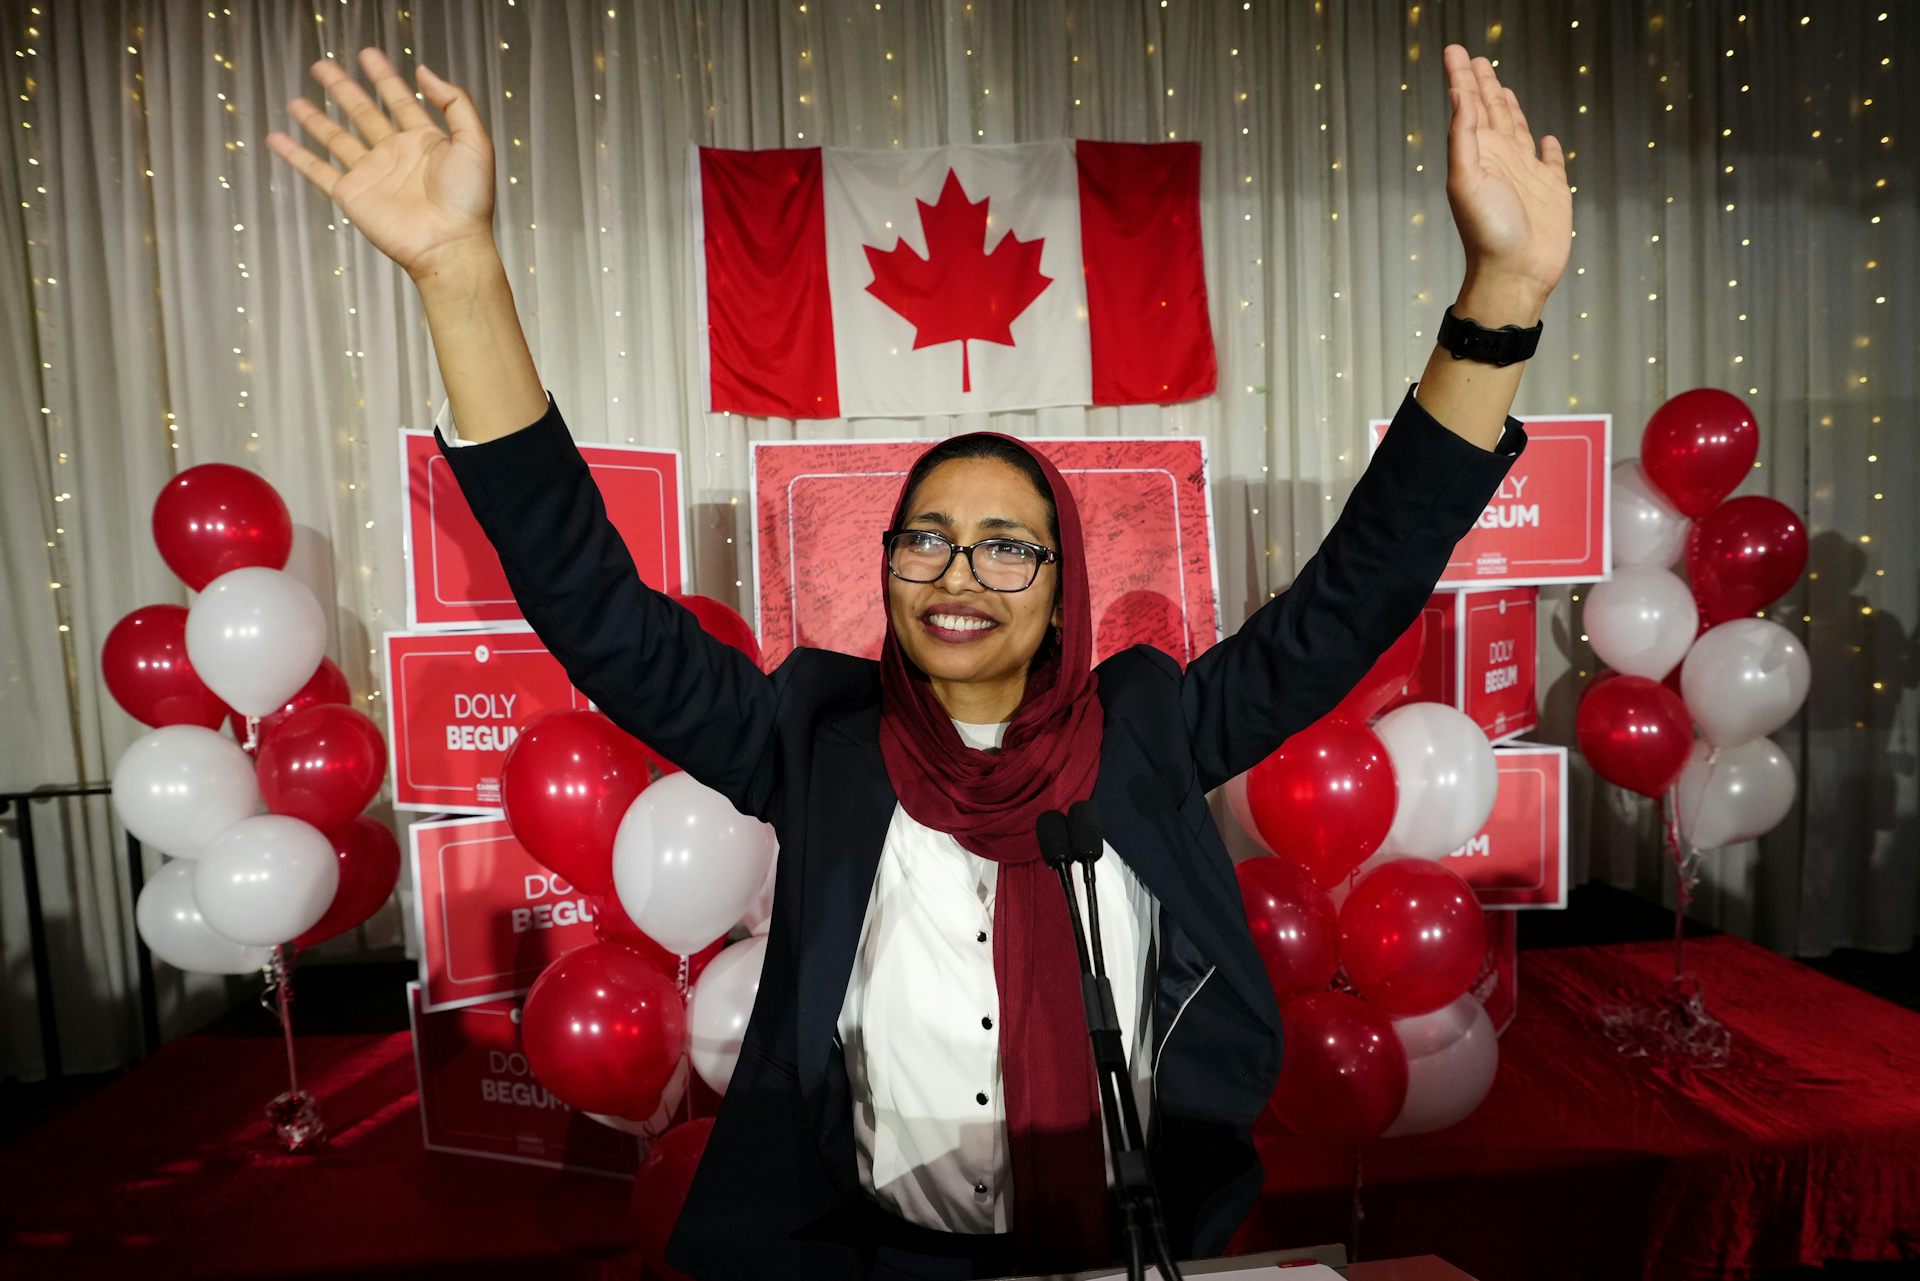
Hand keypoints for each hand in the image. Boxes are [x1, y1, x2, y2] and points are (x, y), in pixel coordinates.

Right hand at [266, 49, 496, 281]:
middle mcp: (395, 155)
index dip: (384, 77)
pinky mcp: (352, 195)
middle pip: (363, 113)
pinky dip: (295, 156)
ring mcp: (372, 174)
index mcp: (425, 142)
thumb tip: (424, 71)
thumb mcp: (475, 142)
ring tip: (295, 101)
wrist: (450, 245)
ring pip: (337, 139)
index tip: (368, 54)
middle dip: (343, 89)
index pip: (399, 101)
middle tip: (322, 66)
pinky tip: (277, 139)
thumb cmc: (468, 200)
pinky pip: (317, 170)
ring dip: (316, 119)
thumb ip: (454, 103)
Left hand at [1442, 44, 1571, 301]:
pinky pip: (1551, 161)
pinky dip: (1548, 148)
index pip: (1467, 105)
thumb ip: (1462, 136)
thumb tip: (1459, 94)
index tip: (1454, 51)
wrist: (1515, 274)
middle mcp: (1500, 159)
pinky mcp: (1552, 190)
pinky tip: (1546, 138)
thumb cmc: (1487, 233)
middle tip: (1474, 58)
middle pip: (1490, 111)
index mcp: (1478, 153)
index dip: (1461, 78)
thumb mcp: (1466, 179)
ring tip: (1501, 86)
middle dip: (1481, 84)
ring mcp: (1526, 174)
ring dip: (1508, 107)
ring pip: (1517, 129)